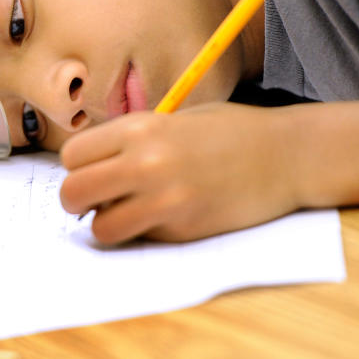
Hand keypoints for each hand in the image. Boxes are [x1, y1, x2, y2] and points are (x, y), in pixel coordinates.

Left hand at [59, 102, 300, 243]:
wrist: (285, 156)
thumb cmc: (232, 133)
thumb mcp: (176, 120)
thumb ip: (134, 140)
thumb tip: (94, 168)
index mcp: (141, 128)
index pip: (73, 155)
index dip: (78, 167)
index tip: (92, 171)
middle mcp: (146, 162)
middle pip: (73, 192)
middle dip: (78, 200)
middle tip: (96, 200)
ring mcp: (164, 199)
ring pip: (100, 227)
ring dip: (108, 223)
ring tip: (128, 213)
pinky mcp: (183, 229)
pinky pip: (140, 238)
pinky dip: (144, 233)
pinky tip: (168, 216)